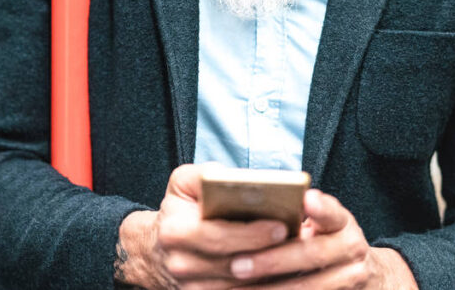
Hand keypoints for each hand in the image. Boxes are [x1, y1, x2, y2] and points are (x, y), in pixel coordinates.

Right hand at [115, 164, 289, 288]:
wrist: (155, 249)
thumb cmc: (178, 210)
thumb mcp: (183, 182)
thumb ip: (205, 175)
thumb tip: (239, 180)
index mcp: (175, 232)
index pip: (217, 236)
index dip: (251, 234)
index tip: (280, 226)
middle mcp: (181, 265)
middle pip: (234, 264)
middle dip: (269, 253)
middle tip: (299, 241)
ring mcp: (193, 289)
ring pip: (240, 285)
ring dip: (272, 273)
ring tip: (298, 256)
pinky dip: (262, 285)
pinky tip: (283, 273)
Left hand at [226, 190, 417, 288]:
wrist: (365, 273)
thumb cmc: (326, 239)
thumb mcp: (321, 222)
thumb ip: (300, 213)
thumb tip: (257, 202)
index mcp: (343, 223)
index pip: (333, 213)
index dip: (321, 208)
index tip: (305, 200)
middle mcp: (353, 249)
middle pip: (312, 254)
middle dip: (272, 261)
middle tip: (236, 264)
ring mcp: (351, 279)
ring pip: (308, 287)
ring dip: (269, 289)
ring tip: (234, 288)